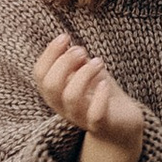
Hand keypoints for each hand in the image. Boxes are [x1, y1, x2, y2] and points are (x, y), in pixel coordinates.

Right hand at [33, 34, 143, 155]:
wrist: (121, 123)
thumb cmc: (99, 93)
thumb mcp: (85, 72)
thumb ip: (75, 60)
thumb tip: (67, 43)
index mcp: (54, 93)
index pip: (39, 74)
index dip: (49, 53)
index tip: (65, 37)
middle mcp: (62, 107)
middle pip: (50, 85)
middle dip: (65, 62)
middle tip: (82, 50)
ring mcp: (80, 118)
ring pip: (71, 97)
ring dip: (84, 74)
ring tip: (98, 61)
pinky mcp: (100, 125)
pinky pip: (95, 115)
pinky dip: (100, 96)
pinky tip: (105, 84)